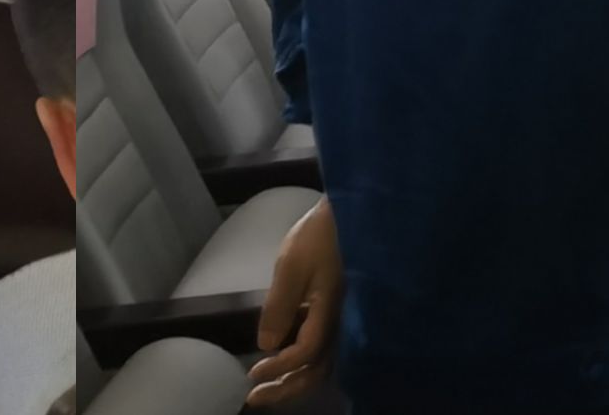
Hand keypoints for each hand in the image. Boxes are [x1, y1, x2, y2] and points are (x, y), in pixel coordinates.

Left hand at [248, 199, 342, 404]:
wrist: (356, 212)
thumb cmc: (322, 234)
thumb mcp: (293, 265)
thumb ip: (280, 306)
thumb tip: (266, 345)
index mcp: (331, 313)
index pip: (305, 354)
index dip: (279, 368)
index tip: (252, 373)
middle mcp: (343, 324)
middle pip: (317, 370)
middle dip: (286, 388)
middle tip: (254, 399)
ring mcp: (346, 319)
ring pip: (323, 363)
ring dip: (295, 378)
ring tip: (266, 386)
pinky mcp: (342, 312)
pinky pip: (325, 346)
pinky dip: (303, 359)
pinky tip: (282, 353)